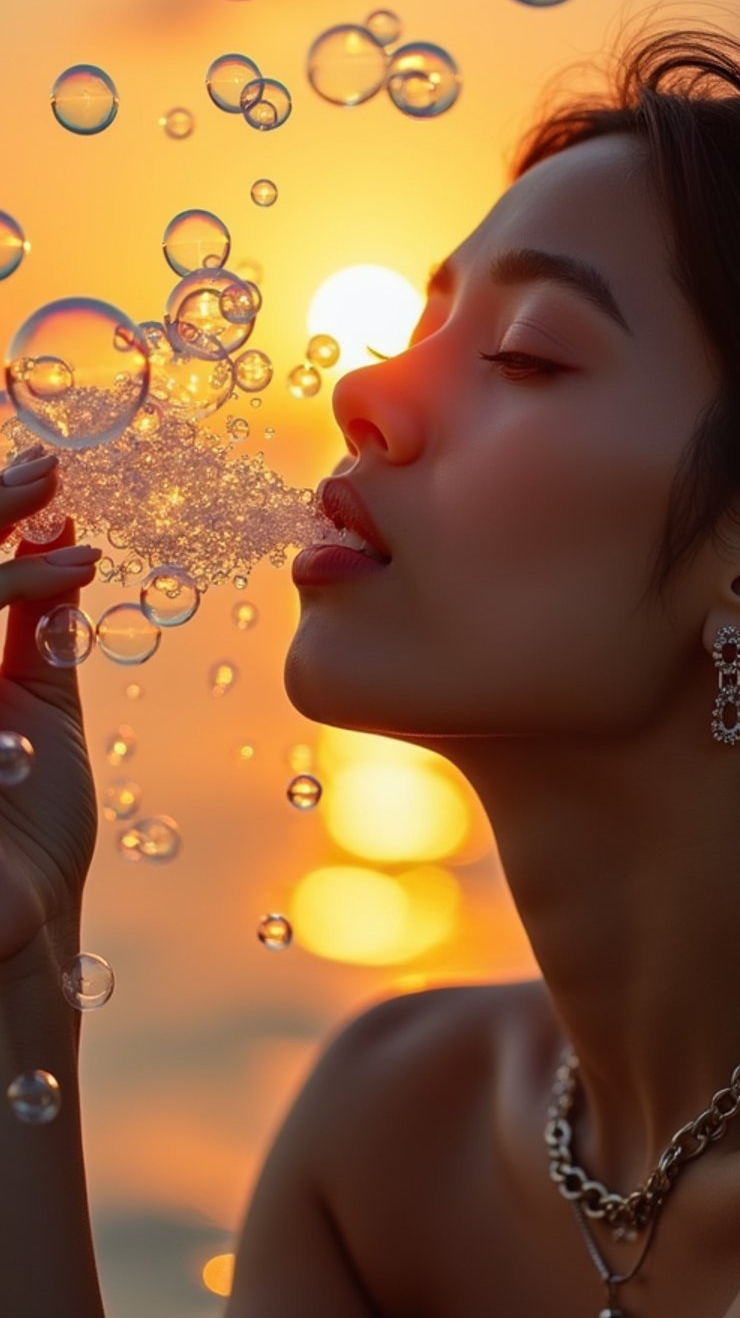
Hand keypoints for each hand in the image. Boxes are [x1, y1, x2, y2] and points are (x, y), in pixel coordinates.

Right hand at [0, 444, 102, 963]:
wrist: (19, 924)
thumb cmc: (27, 820)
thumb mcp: (38, 707)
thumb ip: (39, 628)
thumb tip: (55, 535)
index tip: (45, 471)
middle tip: (48, 474)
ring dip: (11, 583)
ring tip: (70, 543)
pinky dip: (14, 650)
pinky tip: (50, 622)